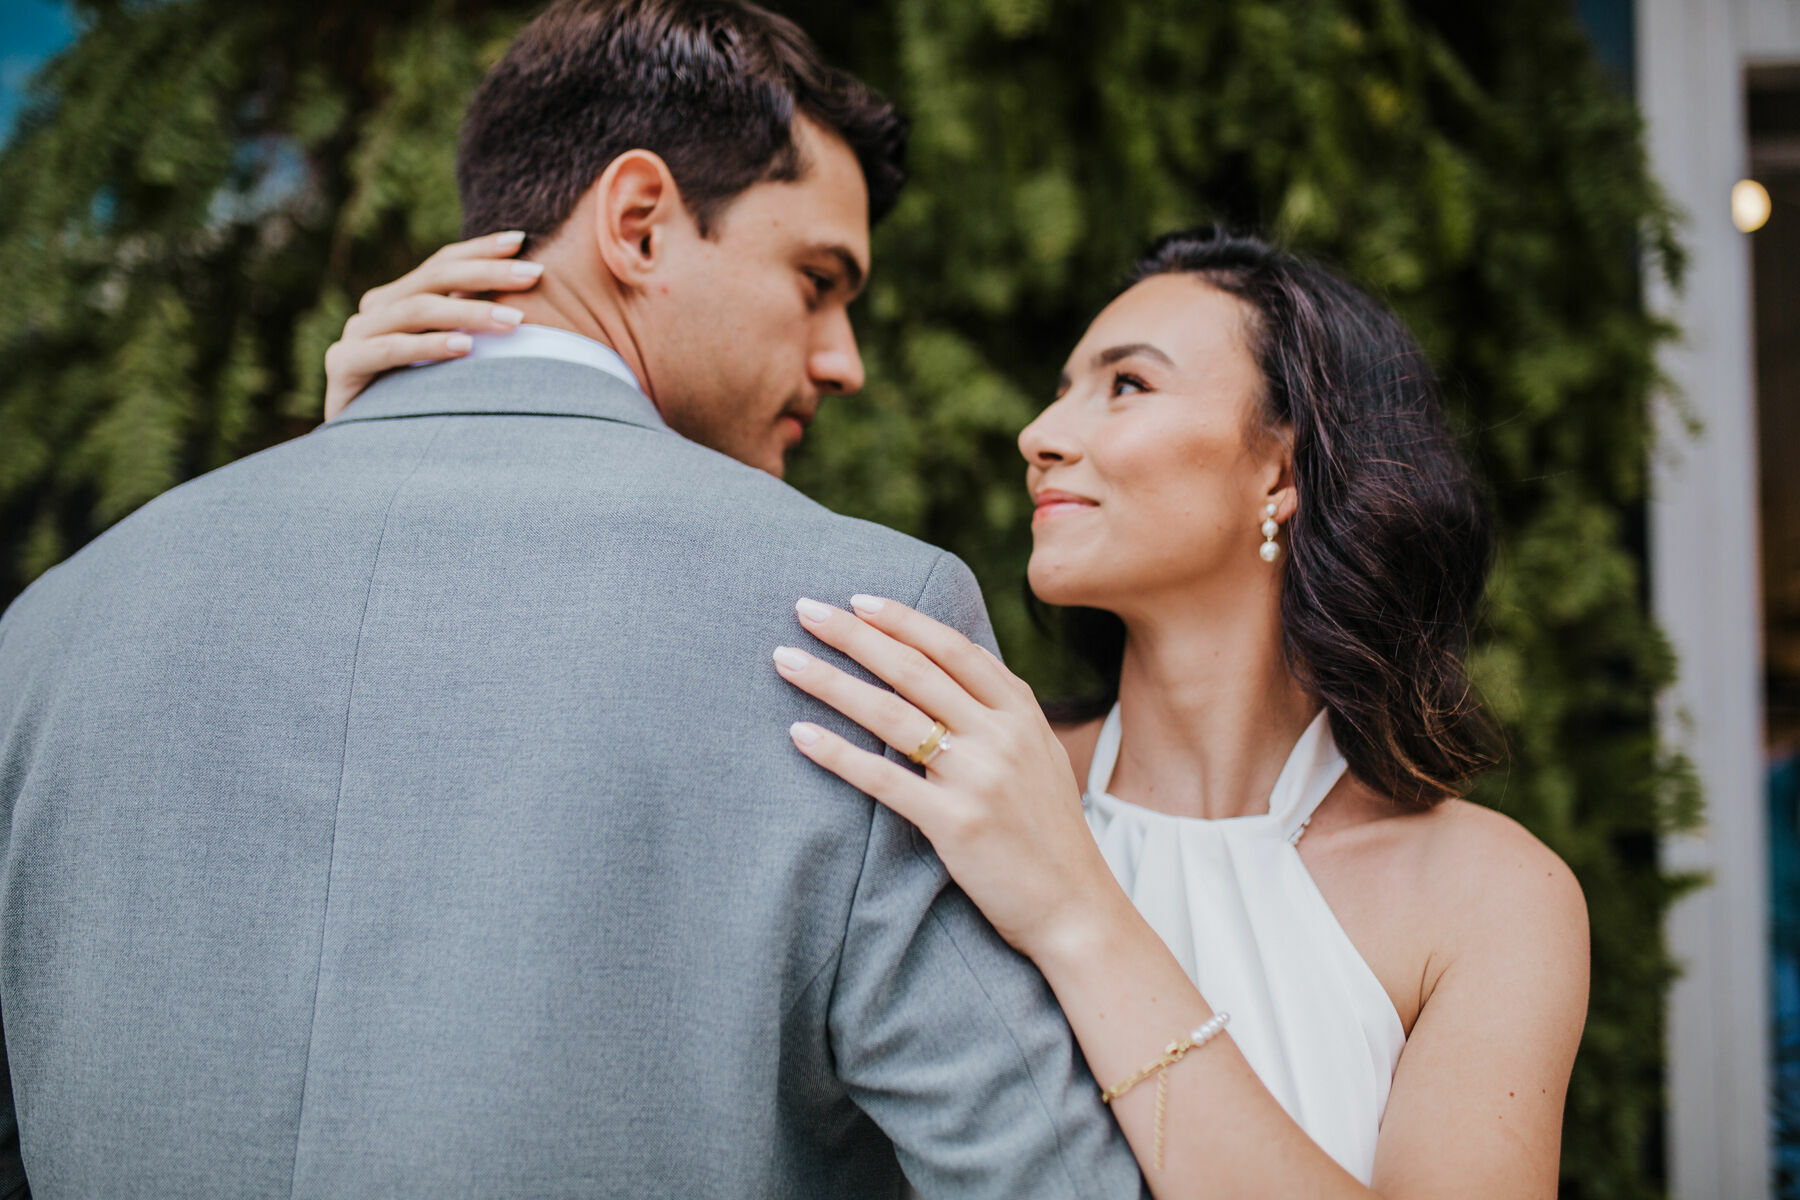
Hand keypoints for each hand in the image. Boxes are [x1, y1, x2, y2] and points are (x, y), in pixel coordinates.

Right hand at [322, 230, 546, 420]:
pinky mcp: (343, 364)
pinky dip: (429, 346)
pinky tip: (465, 348)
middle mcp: (376, 309)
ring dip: (469, 312)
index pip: (442, 263)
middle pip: (434, 277)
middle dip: (487, 273)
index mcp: (399, 300)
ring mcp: (356, 334)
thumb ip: (471, 330)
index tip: (523, 241)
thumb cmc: (418, 405)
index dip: (481, 249)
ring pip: (417, 310)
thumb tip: (531, 308)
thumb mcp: (450, 362)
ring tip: (514, 321)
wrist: (364, 454)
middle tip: (534, 274)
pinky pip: (391, 349)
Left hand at [775, 595, 1117, 959]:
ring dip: (831, 681)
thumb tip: (946, 672)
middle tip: (805, 610)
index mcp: (1021, 712)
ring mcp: (979, 777)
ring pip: (890, 713)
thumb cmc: (1047, 832)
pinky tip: (800, 734)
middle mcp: (1001, 735)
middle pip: (913, 670)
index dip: (902, 620)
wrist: (1074, 906)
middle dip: (854, 635)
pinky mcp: (955, 822)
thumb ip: (998, 713)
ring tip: (785, 660)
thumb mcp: (1039, 756)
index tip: (857, 600)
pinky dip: (836, 753)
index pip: (952, 648)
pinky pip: (882, 778)